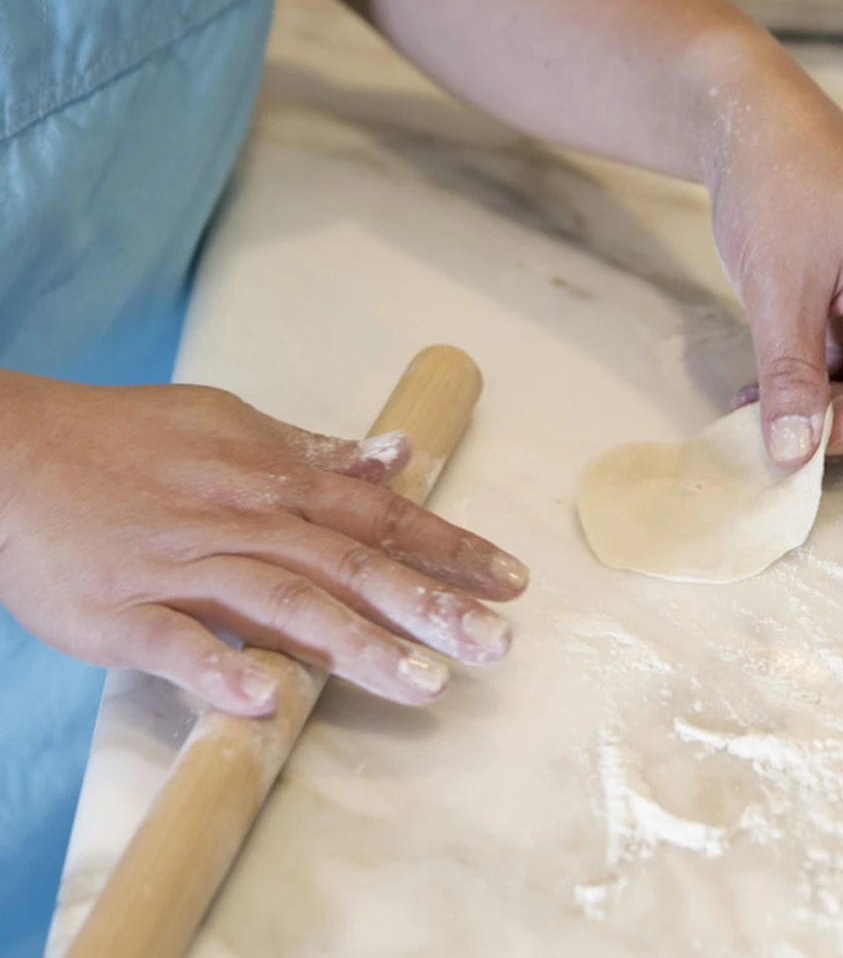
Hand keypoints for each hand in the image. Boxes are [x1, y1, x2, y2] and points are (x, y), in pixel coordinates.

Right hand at [0, 375, 527, 715]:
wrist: (10, 449)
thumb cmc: (127, 439)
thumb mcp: (230, 424)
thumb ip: (317, 451)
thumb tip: (396, 456)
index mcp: (272, 479)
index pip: (379, 517)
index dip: (449, 548)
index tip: (510, 579)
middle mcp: (242, 520)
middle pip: (350, 564)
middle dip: (429, 604)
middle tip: (496, 645)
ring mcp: (183, 566)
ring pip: (282, 603)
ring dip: (355, 643)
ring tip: (424, 682)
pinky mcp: (121, 611)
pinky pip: (174, 642)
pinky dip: (218, 668)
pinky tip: (266, 700)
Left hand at [702, 49, 842, 466]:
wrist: (750, 121)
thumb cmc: (777, 188)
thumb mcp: (779, 294)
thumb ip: (790, 378)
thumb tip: (793, 455)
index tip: (811, 444)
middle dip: (837, 414)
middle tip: (775, 430)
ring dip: (814, 398)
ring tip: (754, 407)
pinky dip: (806, 373)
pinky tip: (759, 388)